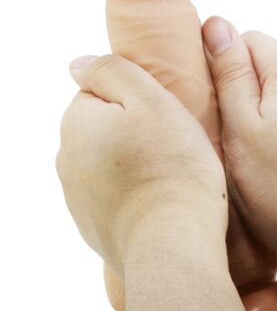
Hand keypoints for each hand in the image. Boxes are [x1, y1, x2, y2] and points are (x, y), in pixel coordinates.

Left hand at [56, 54, 227, 276]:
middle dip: (136, 131)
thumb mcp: (151, 100)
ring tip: (169, 174)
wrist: (173, 246)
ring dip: (136, 162)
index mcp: (78, 123)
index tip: (163, 118)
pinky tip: (160, 199)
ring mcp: (79, 197)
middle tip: (172, 146)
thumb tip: (77, 64)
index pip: (101, 92)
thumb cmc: (172, 169)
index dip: (138, 100)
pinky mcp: (94, 225)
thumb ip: (111, 71)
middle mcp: (68, 160)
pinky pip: (116, 194)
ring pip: (112, 161)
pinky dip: (135, 192)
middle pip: (107, 128)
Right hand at [201, 17, 276, 270]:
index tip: (217, 101)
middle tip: (234, 135)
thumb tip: (219, 24)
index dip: (225, 64)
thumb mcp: (242, 125)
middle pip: (272, 69)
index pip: (250, 40)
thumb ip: (231, 73)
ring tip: (259, 156)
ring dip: (270, 116)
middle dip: (248, 93)